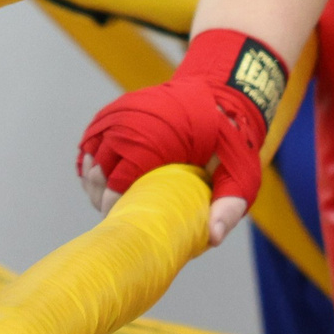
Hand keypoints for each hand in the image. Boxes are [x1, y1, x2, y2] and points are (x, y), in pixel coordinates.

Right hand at [76, 29, 275, 244]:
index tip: (123, 222)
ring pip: (92, 153)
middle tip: (113, 215)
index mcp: (159, 140)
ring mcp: (125, 110)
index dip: (114, 208)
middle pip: (98, 169)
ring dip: (94, 178)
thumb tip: (211, 238)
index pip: (118, 182)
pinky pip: (93, 136)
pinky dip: (92, 158)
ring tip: (107, 199)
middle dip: (100, 197)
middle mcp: (134, 121)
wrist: (223, 95)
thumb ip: (228, 207)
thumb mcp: (241, 174)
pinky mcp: (121, 107)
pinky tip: (103, 177)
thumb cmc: (232, 142)